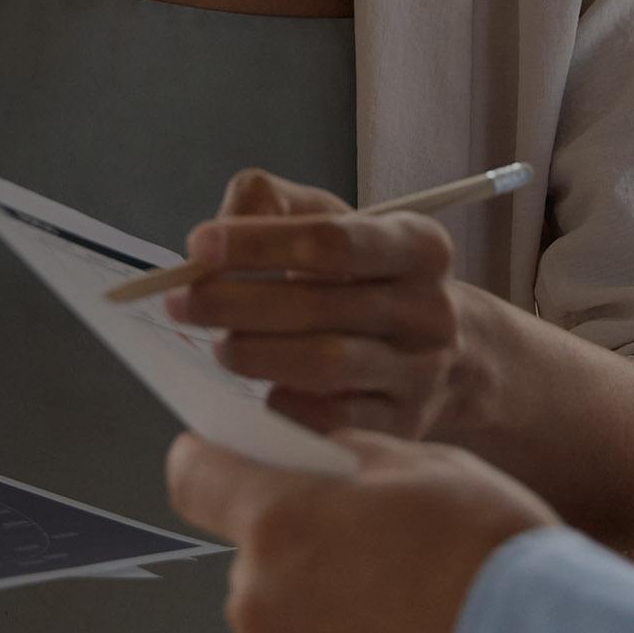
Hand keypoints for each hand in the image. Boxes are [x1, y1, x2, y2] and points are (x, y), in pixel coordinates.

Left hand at [167, 426, 556, 632]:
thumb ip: (340, 459)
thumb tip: (308, 457)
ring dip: (319, 611)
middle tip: (364, 548)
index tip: (224, 462)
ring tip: (394, 605)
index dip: (210, 461)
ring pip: (281, 620)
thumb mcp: (413, 463)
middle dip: (294, 545)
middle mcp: (260, 597)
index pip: (192, 474)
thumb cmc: (485, 552)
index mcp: (276, 516)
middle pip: (250, 554)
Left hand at [169, 171, 458, 437]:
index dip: (258, 243)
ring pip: (327, 366)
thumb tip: (213, 243)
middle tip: (181, 303)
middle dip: (238, 302)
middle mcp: (430, 309)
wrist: (451, 353)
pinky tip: (259, 395)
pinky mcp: (406, 427)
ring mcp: (422, 373)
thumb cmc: (368, 275)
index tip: (198, 246)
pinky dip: (288, 407)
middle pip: (320, 306)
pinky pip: (335, 422)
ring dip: (257, 355)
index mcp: (418, 245)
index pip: (331, 240)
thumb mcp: (334, 220)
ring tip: (219, 347)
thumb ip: (271, 205)